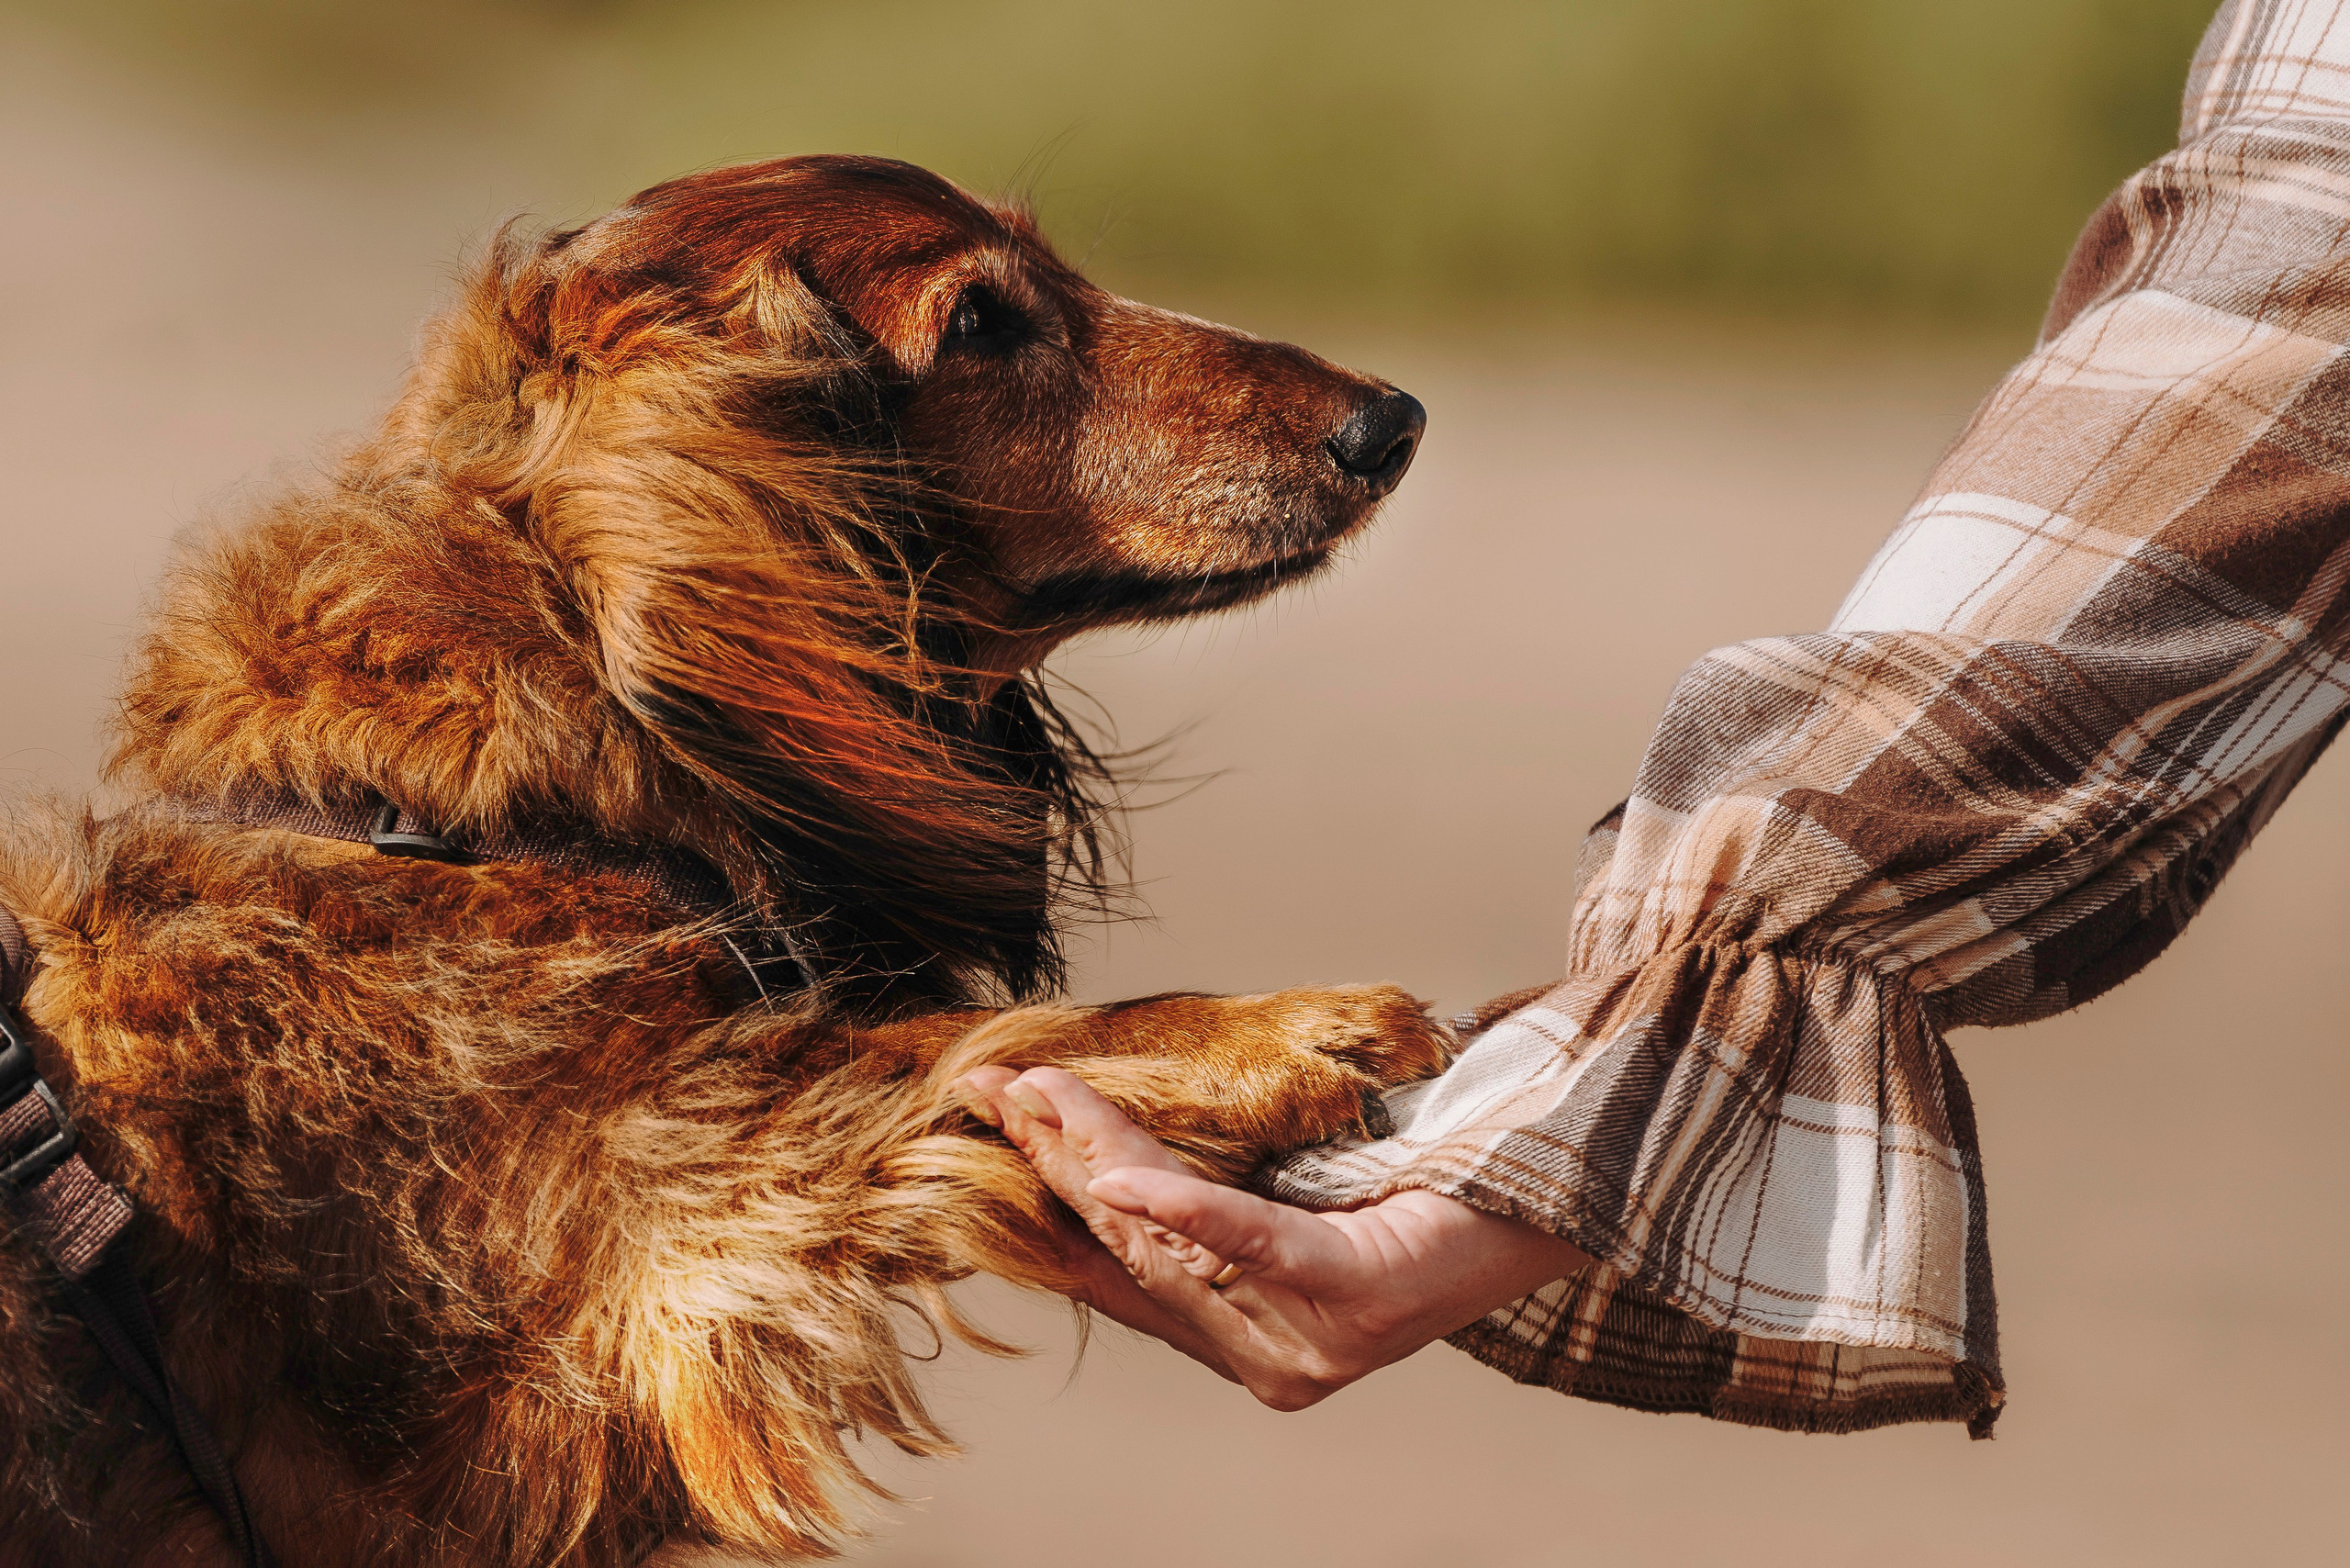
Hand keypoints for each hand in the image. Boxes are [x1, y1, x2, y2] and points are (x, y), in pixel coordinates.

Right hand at [957, 1065, 1589, 1409]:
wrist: (1553, 1205)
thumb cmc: (1425, 1197)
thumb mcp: (1291, 1200)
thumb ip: (1207, 1204)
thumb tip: (1101, 1146)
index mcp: (1244, 1344)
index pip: (1120, 1272)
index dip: (1051, 1196)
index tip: (997, 1122)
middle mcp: (1264, 1361)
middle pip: (1132, 1251)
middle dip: (1057, 1163)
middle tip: (1000, 1090)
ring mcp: (1305, 1340)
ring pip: (1173, 1238)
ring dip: (1100, 1155)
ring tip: (1047, 1099)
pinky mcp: (1346, 1294)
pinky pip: (1247, 1244)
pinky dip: (1182, 1204)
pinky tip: (1127, 1180)